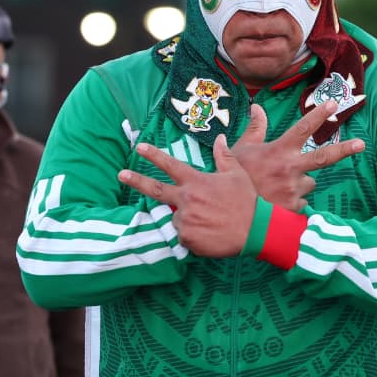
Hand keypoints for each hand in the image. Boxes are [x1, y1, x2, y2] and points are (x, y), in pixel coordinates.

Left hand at [120, 135, 257, 257]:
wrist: (255, 230)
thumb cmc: (247, 201)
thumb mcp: (237, 174)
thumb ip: (224, 156)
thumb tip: (219, 138)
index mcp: (196, 181)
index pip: (170, 165)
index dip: (153, 155)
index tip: (139, 148)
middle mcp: (186, 199)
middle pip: (156, 189)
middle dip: (136, 180)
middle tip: (121, 174)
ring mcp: (185, 219)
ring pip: (176, 217)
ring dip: (188, 218)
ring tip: (210, 221)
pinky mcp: (187, 238)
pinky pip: (184, 235)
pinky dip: (193, 234)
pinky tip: (210, 233)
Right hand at [230, 101, 365, 209]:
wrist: (230, 214)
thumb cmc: (234, 180)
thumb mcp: (241, 151)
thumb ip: (254, 129)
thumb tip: (257, 107)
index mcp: (278, 151)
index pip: (303, 129)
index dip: (319, 115)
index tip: (333, 104)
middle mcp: (290, 168)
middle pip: (324, 156)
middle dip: (345, 149)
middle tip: (361, 144)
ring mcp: (294, 189)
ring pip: (308, 182)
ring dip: (300, 183)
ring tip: (277, 187)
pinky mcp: (294, 208)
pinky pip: (302, 202)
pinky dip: (294, 202)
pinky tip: (278, 202)